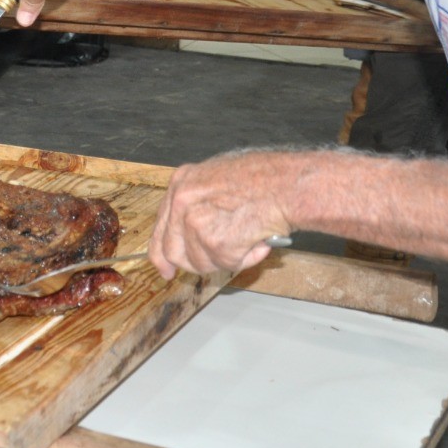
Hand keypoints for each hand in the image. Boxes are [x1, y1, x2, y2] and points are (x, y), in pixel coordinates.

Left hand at [147, 151, 294, 278]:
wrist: (287, 184)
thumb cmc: (264, 178)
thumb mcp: (216, 178)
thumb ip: (197, 203)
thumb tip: (190, 232)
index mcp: (180, 183)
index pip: (160, 228)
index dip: (162, 255)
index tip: (166, 269)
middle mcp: (182, 202)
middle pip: (174, 252)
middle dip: (197, 262)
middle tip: (220, 258)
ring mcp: (196, 222)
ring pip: (201, 263)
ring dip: (227, 258)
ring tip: (247, 237)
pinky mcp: (216, 242)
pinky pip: (228, 265)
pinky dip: (247, 259)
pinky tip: (257, 240)